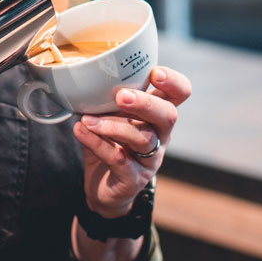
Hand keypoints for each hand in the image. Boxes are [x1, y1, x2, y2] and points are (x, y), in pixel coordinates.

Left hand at [73, 66, 191, 218]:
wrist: (104, 188)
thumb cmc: (110, 143)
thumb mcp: (111, 116)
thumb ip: (105, 98)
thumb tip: (83, 76)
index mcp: (158, 113)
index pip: (180, 93)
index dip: (174, 82)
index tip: (155, 72)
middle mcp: (160, 135)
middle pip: (168, 115)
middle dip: (145, 103)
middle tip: (121, 96)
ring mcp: (150, 159)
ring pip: (142, 138)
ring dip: (113, 126)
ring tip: (87, 119)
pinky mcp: (133, 179)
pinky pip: (119, 159)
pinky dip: (98, 144)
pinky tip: (81, 131)